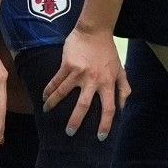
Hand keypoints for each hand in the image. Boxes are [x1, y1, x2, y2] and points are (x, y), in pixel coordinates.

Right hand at [42, 27, 128, 141]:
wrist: (95, 30)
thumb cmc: (108, 51)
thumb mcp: (120, 69)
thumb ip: (124, 88)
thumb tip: (123, 107)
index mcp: (108, 83)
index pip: (109, 108)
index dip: (105, 124)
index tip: (100, 136)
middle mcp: (93, 80)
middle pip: (83, 105)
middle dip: (75, 121)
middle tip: (70, 132)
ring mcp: (78, 72)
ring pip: (63, 92)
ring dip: (54, 104)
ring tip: (47, 112)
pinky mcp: (67, 64)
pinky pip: (56, 80)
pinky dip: (49, 89)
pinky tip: (44, 96)